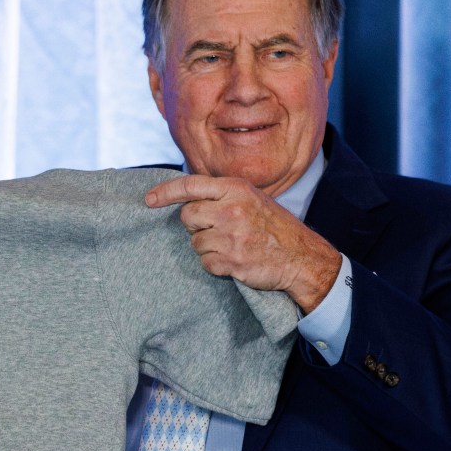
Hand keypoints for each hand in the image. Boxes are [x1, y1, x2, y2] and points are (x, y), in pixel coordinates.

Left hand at [145, 174, 340, 312]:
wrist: (302, 257)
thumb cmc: (273, 226)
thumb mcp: (251, 198)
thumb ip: (222, 195)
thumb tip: (185, 198)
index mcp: (236, 189)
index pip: (191, 185)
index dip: (166, 192)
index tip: (149, 200)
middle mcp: (232, 210)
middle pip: (187, 217)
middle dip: (196, 226)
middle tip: (217, 229)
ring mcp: (232, 236)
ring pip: (195, 243)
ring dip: (208, 247)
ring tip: (231, 245)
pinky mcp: (232, 261)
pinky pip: (205, 262)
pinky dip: (215, 264)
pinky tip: (234, 259)